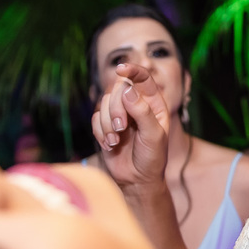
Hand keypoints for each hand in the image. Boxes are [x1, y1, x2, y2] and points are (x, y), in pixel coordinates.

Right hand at [93, 63, 170, 187]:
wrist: (137, 180)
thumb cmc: (152, 158)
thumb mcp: (154, 136)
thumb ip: (143, 112)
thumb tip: (128, 90)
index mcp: (153, 103)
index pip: (142, 78)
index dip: (132, 70)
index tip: (121, 68)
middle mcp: (136, 105)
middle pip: (117, 89)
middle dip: (115, 108)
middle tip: (121, 128)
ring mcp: (120, 114)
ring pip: (104, 103)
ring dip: (107, 124)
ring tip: (116, 141)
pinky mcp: (105, 125)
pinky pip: (95, 118)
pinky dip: (100, 132)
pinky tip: (110, 145)